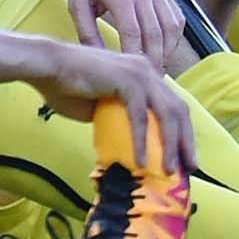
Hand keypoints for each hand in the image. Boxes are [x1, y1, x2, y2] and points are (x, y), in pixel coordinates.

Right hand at [30, 41, 195, 174]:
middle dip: (186, 141)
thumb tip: (130, 144)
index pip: (173, 106)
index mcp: (146, 76)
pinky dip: (141, 139)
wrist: (48, 68)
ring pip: (166, 113)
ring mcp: (140, 73)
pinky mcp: (126, 79)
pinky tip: (141, 161)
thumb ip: (120, 119)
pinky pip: (139, 115)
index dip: (183, 133)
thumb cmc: (68, 88)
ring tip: (169, 170)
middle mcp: (148, 71)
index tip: (185, 158)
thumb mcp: (103, 108)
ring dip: (170, 144)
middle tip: (191, 168)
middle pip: (179, 110)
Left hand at [52, 0, 180, 68]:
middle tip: (149, 82)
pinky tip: (165, 50)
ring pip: (171, 26)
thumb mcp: (76, 4)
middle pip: (156, 33)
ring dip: (168, 50)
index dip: (135, 58)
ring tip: (158, 69)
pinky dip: (174, 36)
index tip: (132, 77)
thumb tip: (99, 61)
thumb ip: (86, 33)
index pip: (133, 33)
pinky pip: (175, 16)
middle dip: (154, 60)